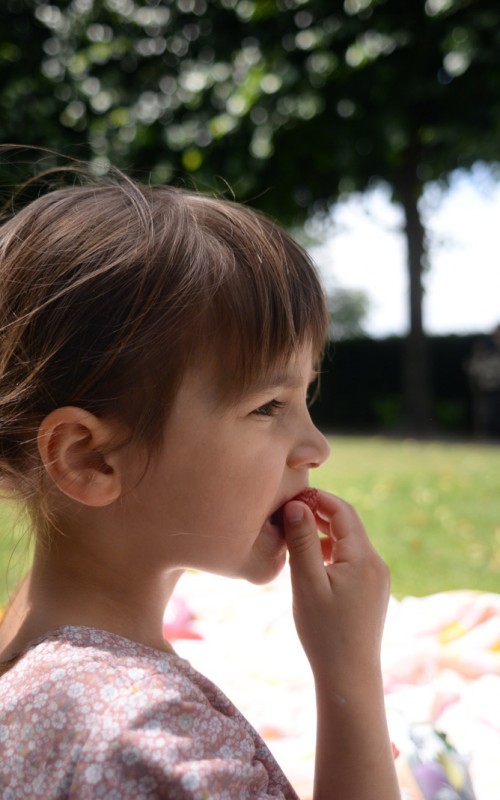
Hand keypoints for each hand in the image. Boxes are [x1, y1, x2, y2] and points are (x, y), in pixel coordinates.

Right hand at [283, 491, 390, 686]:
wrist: (349, 677)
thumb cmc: (325, 633)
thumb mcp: (307, 583)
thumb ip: (302, 541)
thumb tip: (296, 506)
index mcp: (363, 557)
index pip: (342, 511)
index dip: (317, 498)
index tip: (290, 496)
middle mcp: (376, 563)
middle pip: (347, 524)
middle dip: (318, 513)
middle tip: (287, 512)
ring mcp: (376, 578)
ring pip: (348, 542)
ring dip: (323, 533)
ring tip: (293, 535)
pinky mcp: (372, 590)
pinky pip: (350, 559)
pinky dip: (330, 552)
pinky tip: (309, 561)